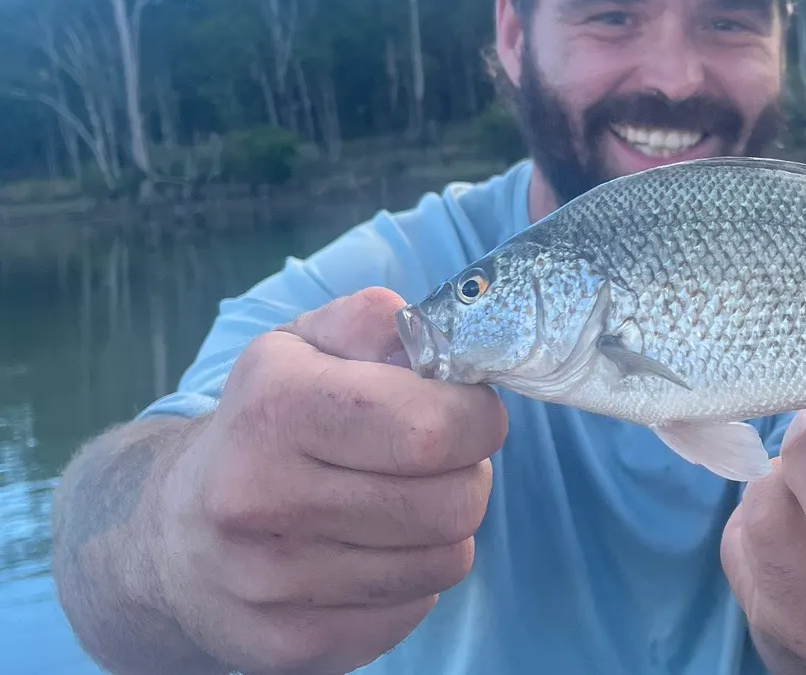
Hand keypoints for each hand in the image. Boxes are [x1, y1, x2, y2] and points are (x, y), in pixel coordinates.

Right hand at [155, 288, 507, 674]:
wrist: (168, 538)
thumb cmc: (264, 421)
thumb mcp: (304, 343)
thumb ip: (378, 322)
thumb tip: (447, 346)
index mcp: (277, 405)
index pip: (431, 428)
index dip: (477, 416)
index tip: (469, 409)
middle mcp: (264, 497)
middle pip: (451, 501)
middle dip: (471, 471)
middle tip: (443, 456)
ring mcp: (273, 582)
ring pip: (444, 559)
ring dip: (445, 525)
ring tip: (404, 498)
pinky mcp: (290, 646)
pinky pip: (414, 608)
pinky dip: (414, 576)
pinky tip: (373, 548)